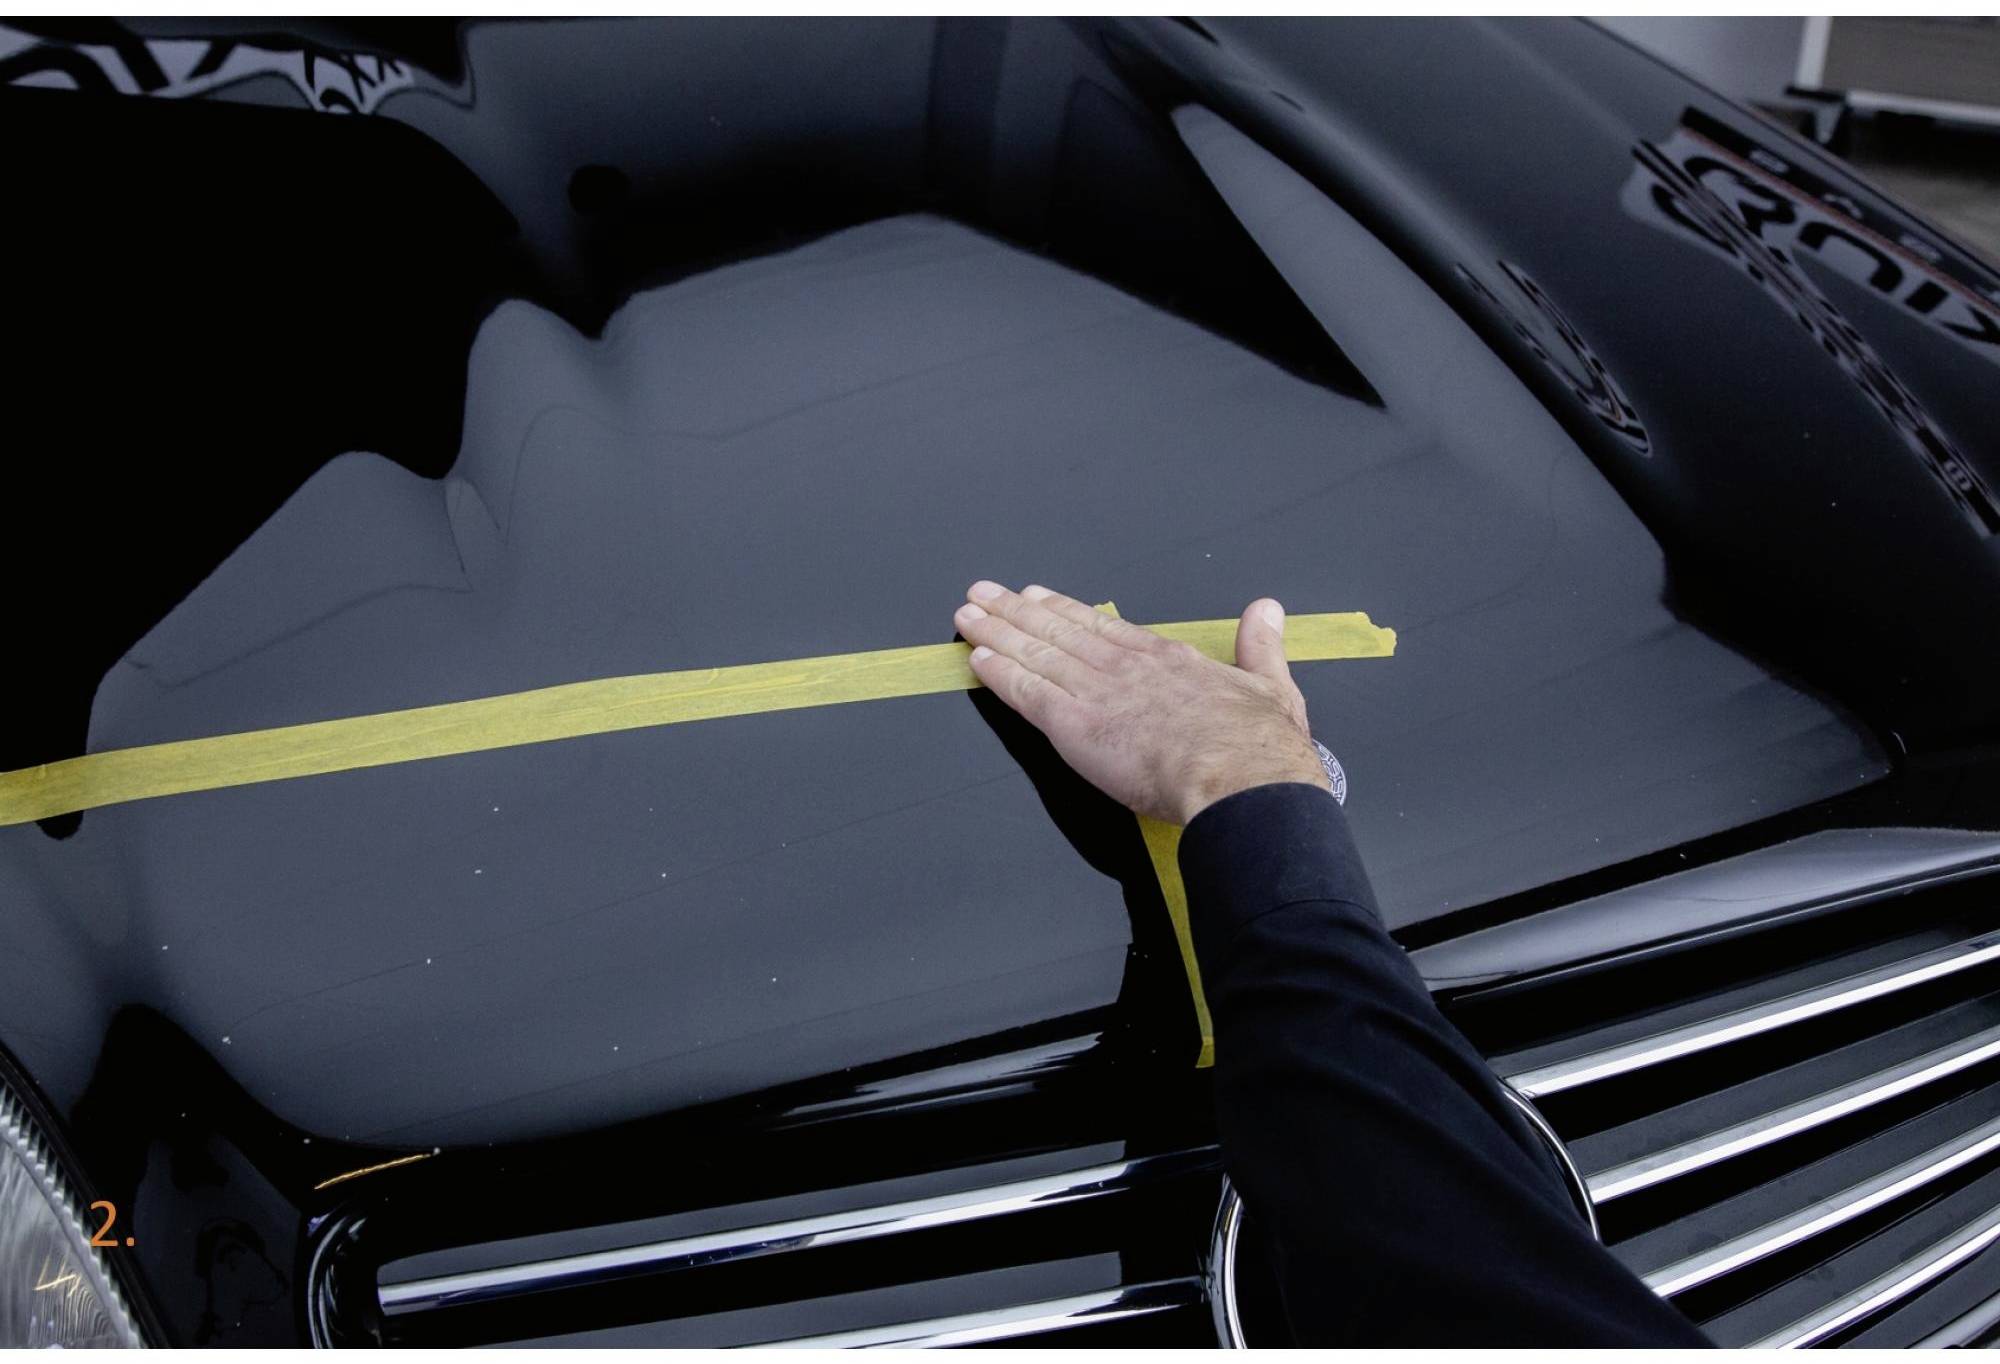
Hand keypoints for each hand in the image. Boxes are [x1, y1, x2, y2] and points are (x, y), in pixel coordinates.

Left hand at [953, 582, 1326, 824]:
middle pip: (1060, 632)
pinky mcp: (1075, 725)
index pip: (1105, 629)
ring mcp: (1097, 692)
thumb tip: (1266, 609)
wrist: (1241, 778)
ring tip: (968, 616)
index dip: (1068, 611)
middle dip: (1018, 611)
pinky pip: (1026, 693)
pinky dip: (999, 674)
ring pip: (1036, 654)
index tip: (1041, 597)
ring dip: (998, 632)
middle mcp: (1125, 667)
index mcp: (1167, 660)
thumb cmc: (1258, 746)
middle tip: (986, 595)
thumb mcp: (1271, 685)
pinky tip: (978, 660)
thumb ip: (1261, 645)